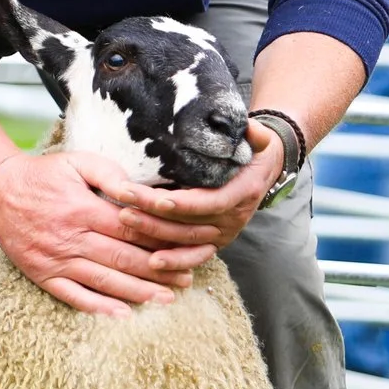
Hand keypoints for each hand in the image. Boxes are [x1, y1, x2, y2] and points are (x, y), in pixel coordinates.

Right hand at [0, 150, 219, 316]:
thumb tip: (140, 193)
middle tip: (188, 278)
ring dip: (139, 292)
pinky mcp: (42, 274)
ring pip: (105, 281)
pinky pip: (74, 296)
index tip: (188, 245)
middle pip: (125, 259)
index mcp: (83, 209)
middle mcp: (71, 238)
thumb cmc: (41, 174)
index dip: (165, 238)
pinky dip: (99, 307)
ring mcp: (56, 259)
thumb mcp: (76, 162)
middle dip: (161, 271)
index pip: (133, 229)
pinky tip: (123, 314)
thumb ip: (110, 174)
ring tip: (167, 299)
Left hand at [115, 122, 286, 250]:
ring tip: (124, 221)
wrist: (264, 171)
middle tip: (123, 204)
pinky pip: (194, 255)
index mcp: (242, 193)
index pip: (211, 202)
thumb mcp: (260, 139)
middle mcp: (233, 218)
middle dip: (155, 216)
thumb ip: (256, 134)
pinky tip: (149, 260)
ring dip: (154, 234)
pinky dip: (174, 260)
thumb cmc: (253, 151)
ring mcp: (223, 232)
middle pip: (191, 223)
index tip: (157, 199)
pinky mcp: (214, 240)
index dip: (184, 204)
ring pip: (187, 240)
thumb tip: (250, 128)